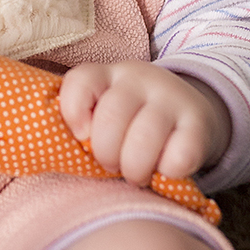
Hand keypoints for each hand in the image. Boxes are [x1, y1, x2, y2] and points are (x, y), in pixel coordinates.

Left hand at [58, 61, 231, 185]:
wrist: (192, 112)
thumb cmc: (132, 121)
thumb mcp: (104, 110)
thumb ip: (81, 122)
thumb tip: (50, 151)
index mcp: (107, 74)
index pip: (81, 80)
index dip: (73, 112)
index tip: (81, 136)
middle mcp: (139, 79)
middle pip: (111, 117)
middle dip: (105, 154)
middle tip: (112, 166)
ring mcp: (171, 99)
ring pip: (144, 139)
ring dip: (135, 168)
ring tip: (136, 174)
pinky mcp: (200, 124)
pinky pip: (179, 156)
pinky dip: (168, 171)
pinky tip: (166, 168)